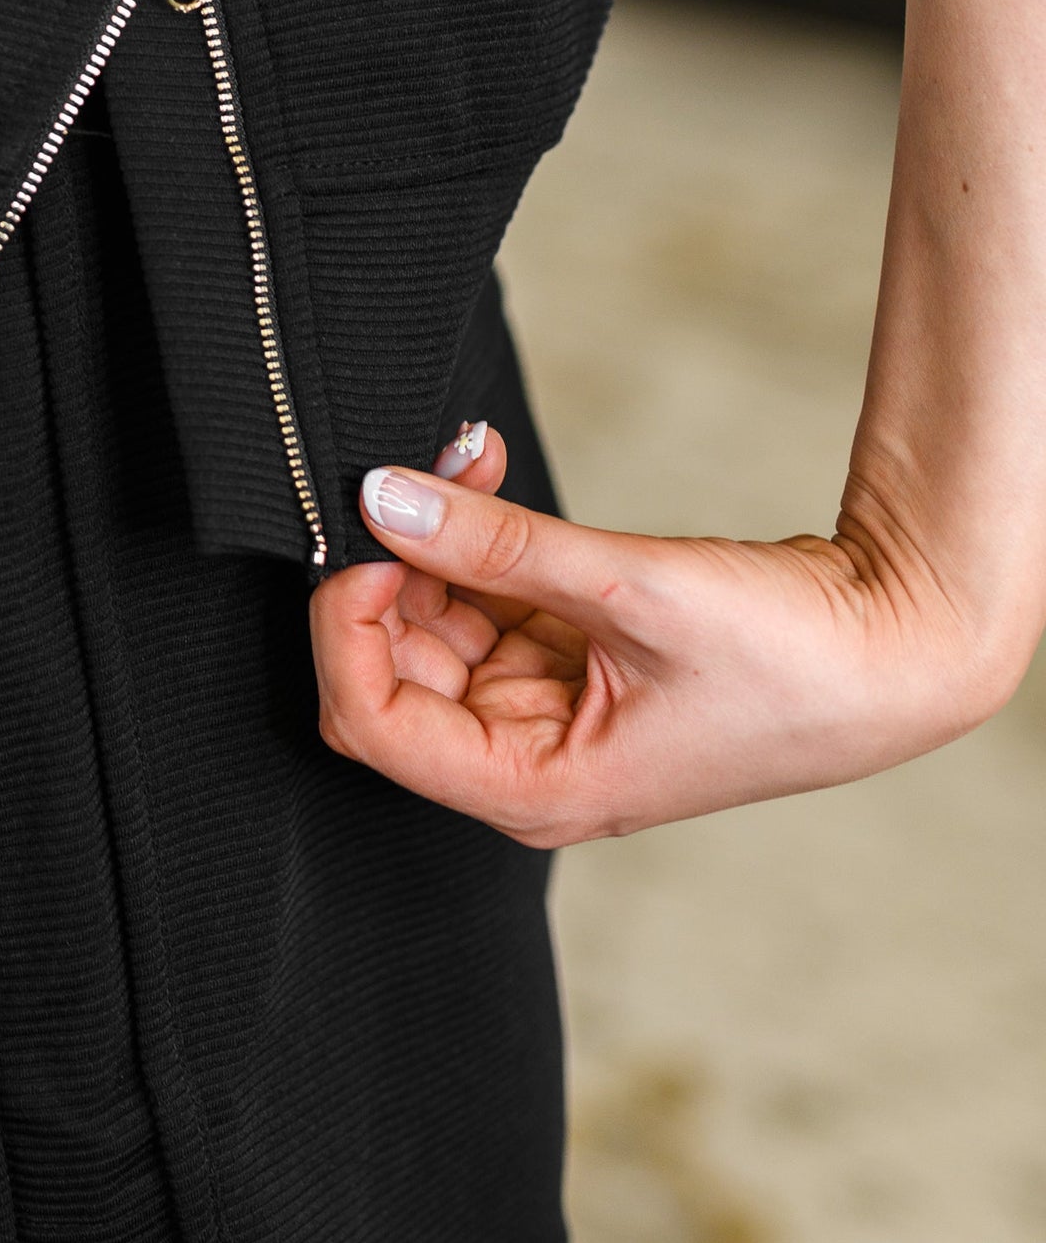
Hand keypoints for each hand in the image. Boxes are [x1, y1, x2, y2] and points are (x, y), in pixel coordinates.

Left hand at [310, 436, 1020, 846]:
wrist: (894, 645)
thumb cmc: (790, 660)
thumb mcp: (632, 589)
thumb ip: (499, 545)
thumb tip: (384, 501)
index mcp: (531, 789)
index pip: (372, 724)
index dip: (349, 627)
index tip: (374, 539)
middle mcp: (525, 762)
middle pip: (391, 671)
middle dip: (394, 566)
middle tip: (422, 470)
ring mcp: (546, 712)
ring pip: (433, 625)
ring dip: (434, 539)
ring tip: (466, 453)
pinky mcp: (570, 662)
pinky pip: (485, 600)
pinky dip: (477, 540)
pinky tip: (485, 472)